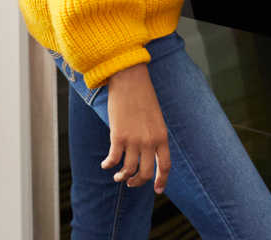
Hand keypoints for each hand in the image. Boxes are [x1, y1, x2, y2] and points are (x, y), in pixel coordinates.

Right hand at [102, 64, 169, 193]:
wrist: (130, 79)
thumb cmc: (142, 96)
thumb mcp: (155, 118)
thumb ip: (154, 136)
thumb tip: (147, 153)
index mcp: (162, 136)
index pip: (165, 166)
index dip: (161, 181)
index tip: (157, 190)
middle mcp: (150, 141)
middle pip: (145, 173)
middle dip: (137, 182)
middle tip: (130, 183)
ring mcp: (134, 140)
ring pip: (128, 170)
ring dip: (122, 177)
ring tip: (118, 177)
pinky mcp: (118, 137)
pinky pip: (113, 159)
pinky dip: (108, 165)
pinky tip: (105, 164)